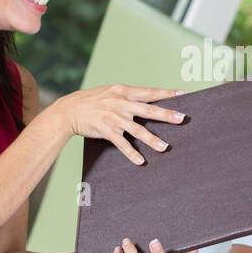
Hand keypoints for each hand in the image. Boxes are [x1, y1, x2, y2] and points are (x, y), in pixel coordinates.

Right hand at [52, 84, 186, 164]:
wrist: (69, 110)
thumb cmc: (91, 100)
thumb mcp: (110, 91)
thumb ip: (127, 95)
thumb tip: (145, 98)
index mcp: (123, 91)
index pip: (149, 92)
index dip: (166, 93)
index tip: (182, 93)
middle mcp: (120, 103)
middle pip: (148, 109)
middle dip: (166, 114)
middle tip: (182, 118)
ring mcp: (114, 117)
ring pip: (137, 130)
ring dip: (152, 139)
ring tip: (165, 147)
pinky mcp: (106, 130)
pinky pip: (121, 143)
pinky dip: (131, 153)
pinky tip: (140, 161)